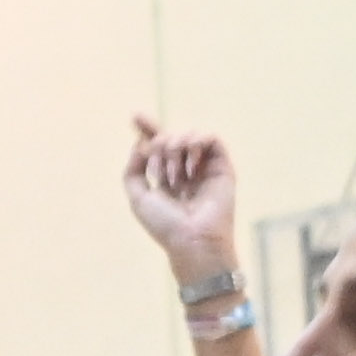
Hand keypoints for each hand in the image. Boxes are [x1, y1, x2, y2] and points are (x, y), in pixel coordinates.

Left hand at [123, 115, 244, 290]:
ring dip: (175, 147)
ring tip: (174, 173)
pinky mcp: (222, 167)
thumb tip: (139, 144)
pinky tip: (189, 162)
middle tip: (157, 166)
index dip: (147, 128)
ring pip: (189, 136)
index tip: (135, 116)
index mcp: (166, 177)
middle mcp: (186, 170)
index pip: (157, 146)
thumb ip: (133, 170)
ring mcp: (204, 168)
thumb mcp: (138, 197)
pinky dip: (197, 142)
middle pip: (171, 137)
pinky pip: (211, 139)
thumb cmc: (165, 225)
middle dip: (158, 144)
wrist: (192, 239)